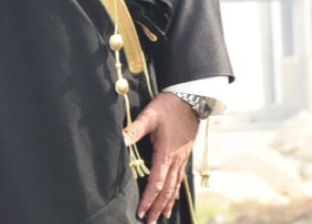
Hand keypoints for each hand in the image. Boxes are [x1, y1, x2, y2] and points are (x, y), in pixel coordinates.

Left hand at [126, 92, 199, 223]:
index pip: (156, 182)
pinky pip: (180, 179)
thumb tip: (121, 139)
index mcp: (165, 153)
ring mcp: (182, 159)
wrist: (191, 100)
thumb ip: (135, 128)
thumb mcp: (150, 115)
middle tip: (149, 222)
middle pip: (167, 190)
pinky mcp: (184, 155)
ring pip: (175, 186)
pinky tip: (173, 199)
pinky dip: (175, 192)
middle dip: (157, 207)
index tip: (141, 211)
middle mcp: (176, 160)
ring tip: (161, 217)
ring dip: (167, 203)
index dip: (149, 198)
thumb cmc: (168, 106)